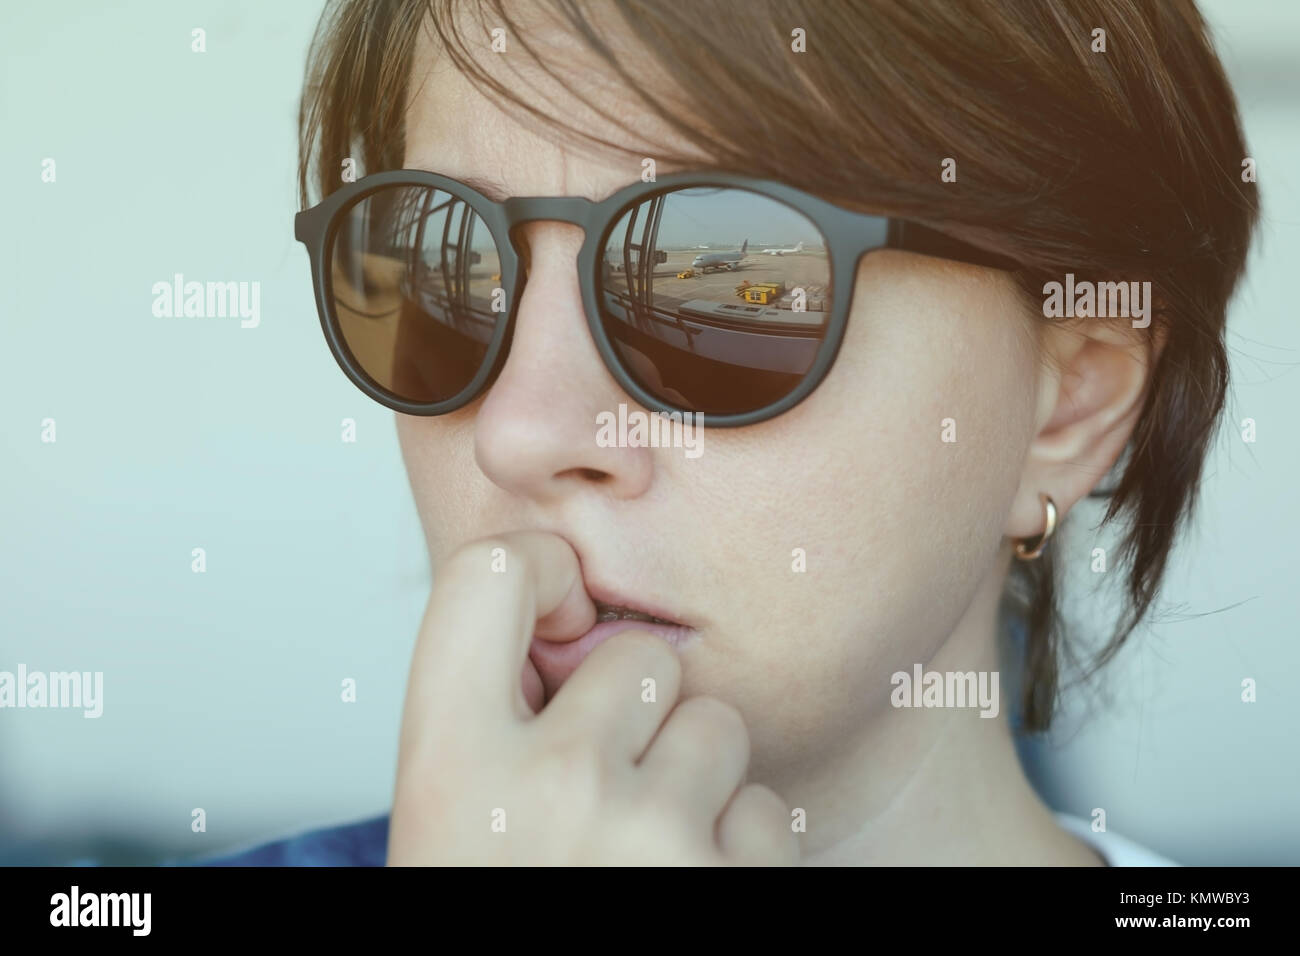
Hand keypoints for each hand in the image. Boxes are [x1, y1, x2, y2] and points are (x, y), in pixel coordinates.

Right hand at [387, 532, 797, 864]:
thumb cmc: (496, 907)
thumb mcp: (448, 829)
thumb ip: (487, 726)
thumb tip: (561, 622)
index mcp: (448, 767)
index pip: (489, 575)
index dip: (536, 572)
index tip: (555, 613)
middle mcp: (550, 787)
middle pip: (637, 656)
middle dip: (632, 711)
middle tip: (594, 796)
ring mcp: (653, 839)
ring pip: (715, 724)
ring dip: (691, 780)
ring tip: (638, 857)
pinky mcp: (734, 883)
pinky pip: (760, 807)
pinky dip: (734, 847)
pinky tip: (683, 894)